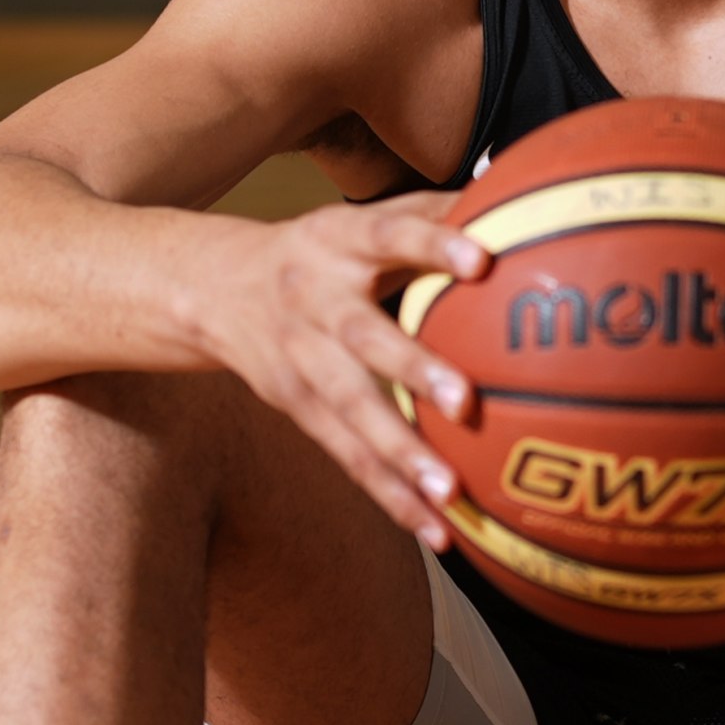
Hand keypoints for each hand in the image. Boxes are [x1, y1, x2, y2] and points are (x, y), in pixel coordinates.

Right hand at [195, 196, 487, 551]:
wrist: (214, 289)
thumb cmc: (319, 250)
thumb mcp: (357, 218)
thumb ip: (430, 210)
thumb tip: (510, 193)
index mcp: (338, 241)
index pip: (387, 232)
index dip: (432, 244)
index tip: (482, 261)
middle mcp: (314, 301)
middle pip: (362, 336)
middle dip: (412, 370)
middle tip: (466, 402)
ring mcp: (302, 361)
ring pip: (350, 411)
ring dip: (400, 454)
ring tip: (450, 493)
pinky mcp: (299, 410)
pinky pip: (348, 457)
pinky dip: (391, 495)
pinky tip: (436, 531)